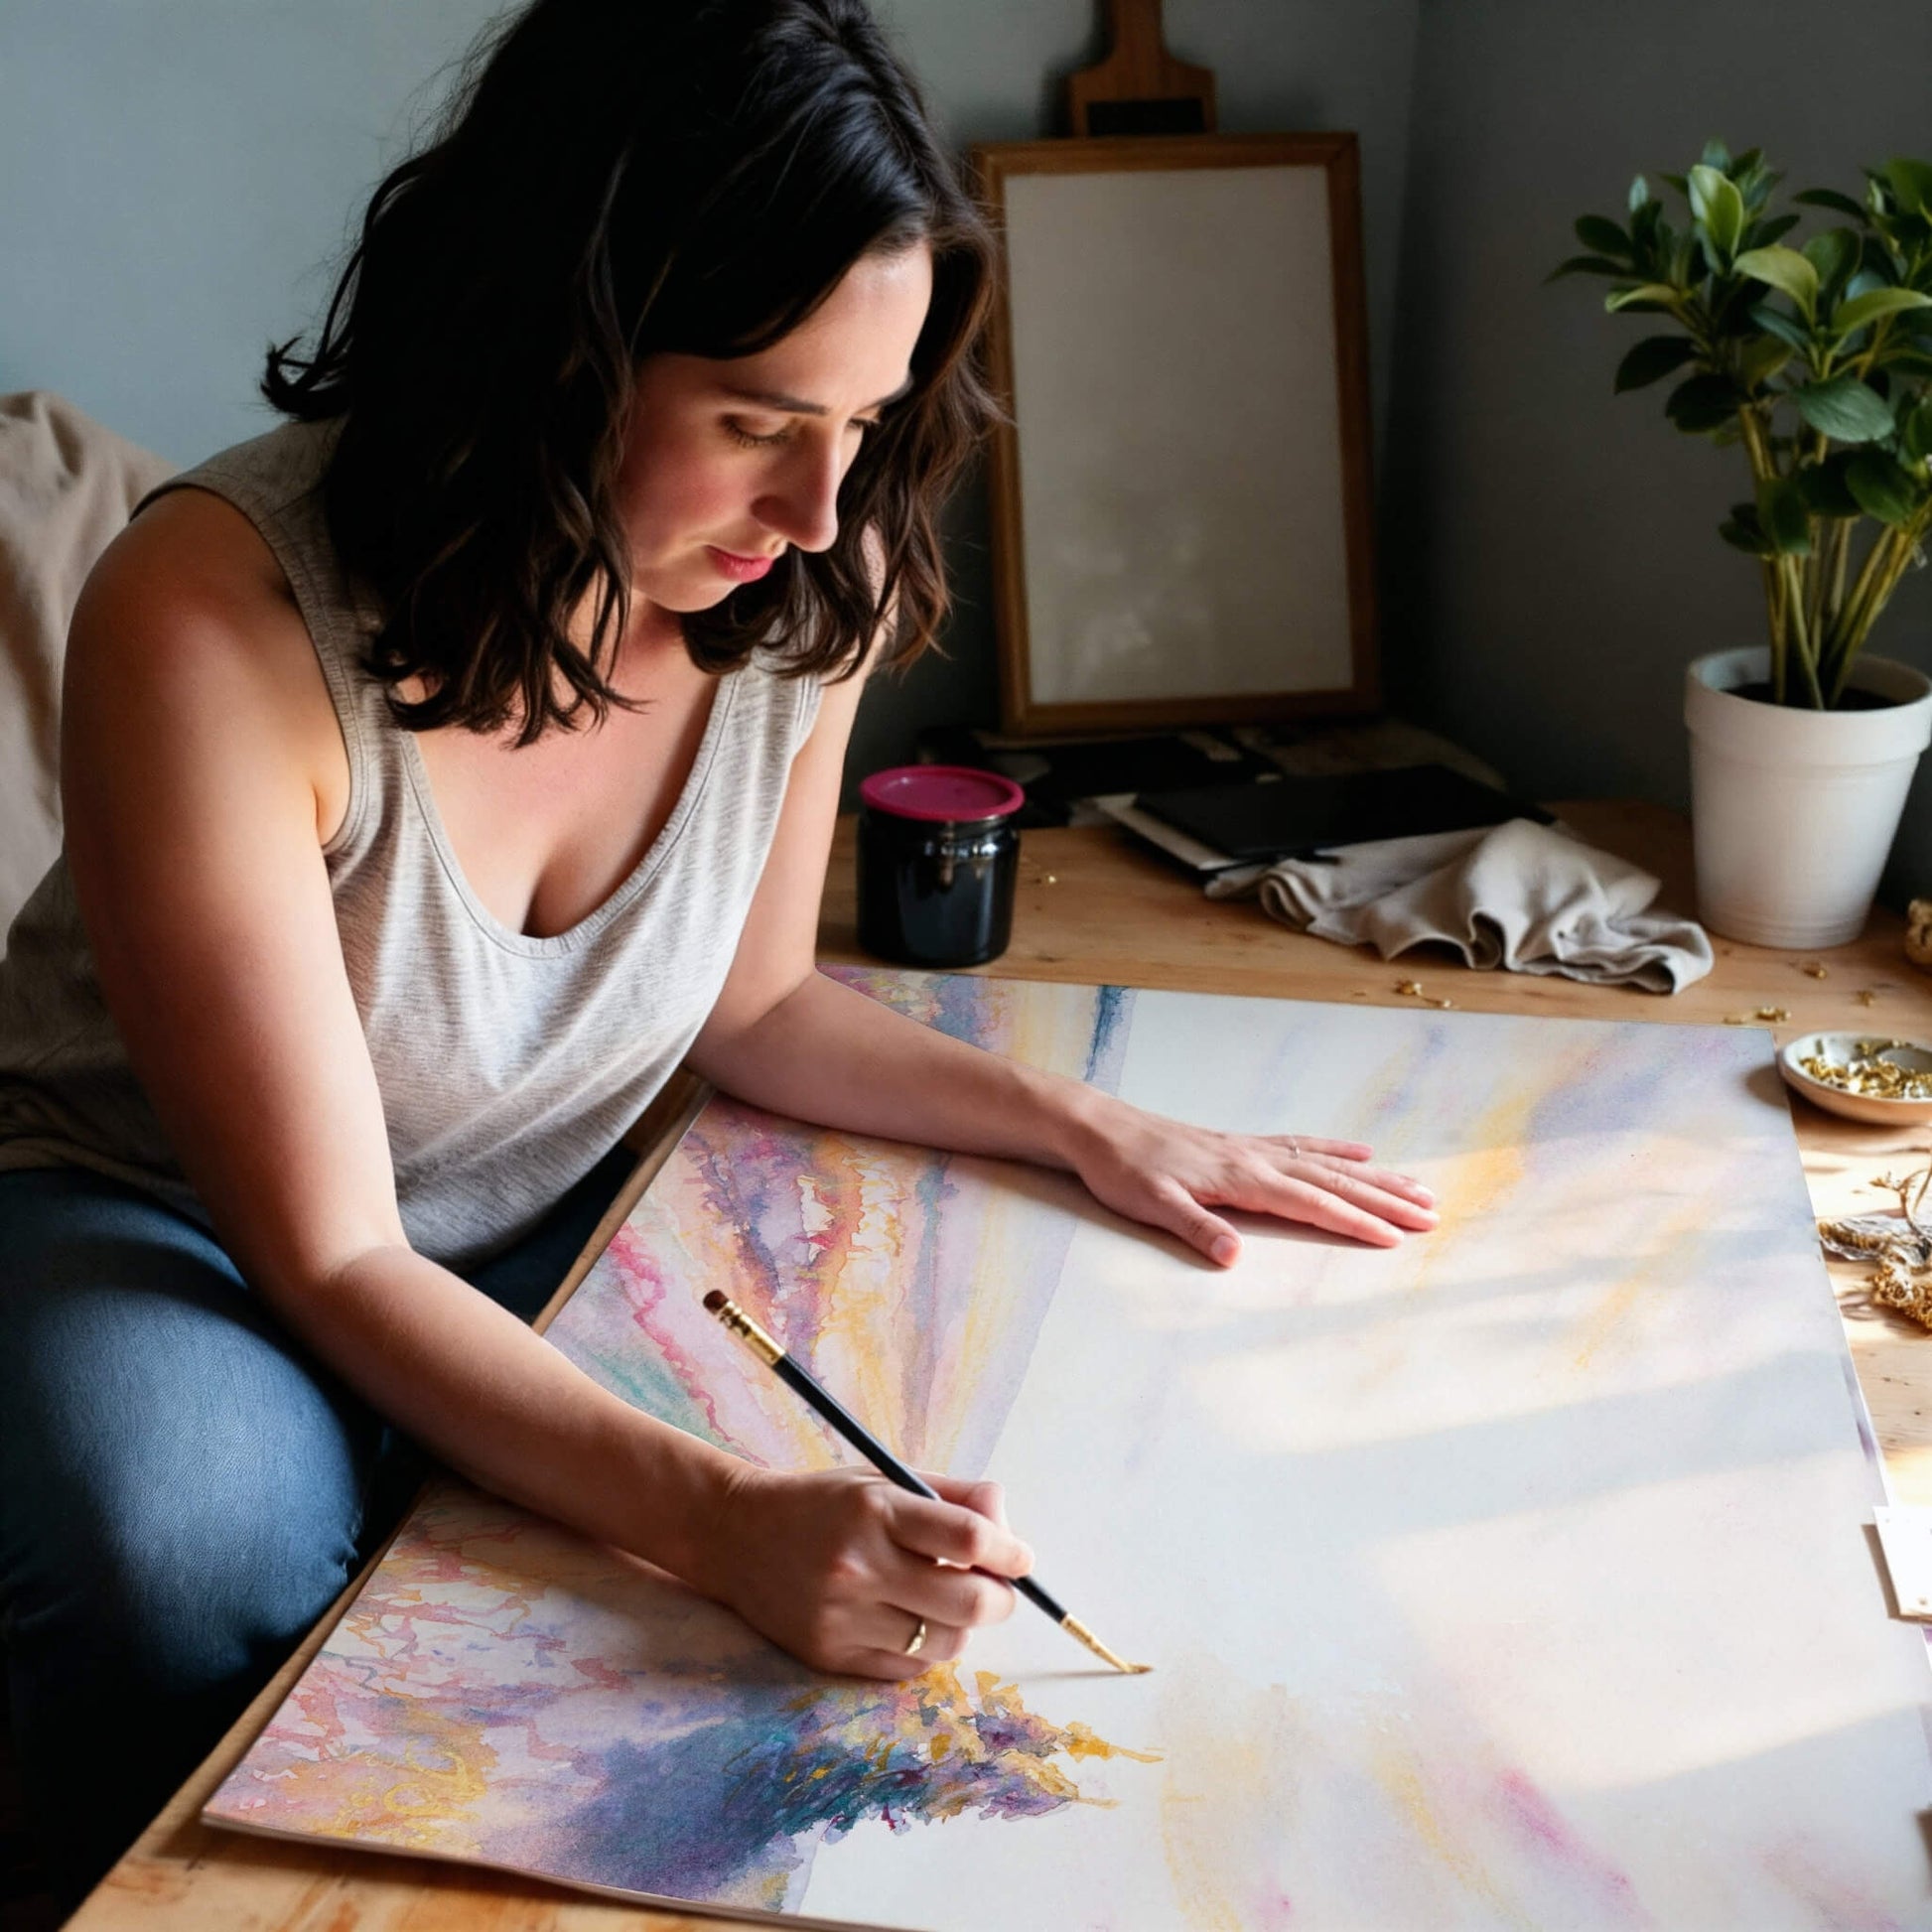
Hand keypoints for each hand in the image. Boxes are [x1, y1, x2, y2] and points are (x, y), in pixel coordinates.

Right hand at [699, 1464, 1032, 1678]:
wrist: (735, 1535)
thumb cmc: (823, 1504)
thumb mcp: (884, 1480)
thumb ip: (954, 1497)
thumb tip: (1008, 1529)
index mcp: (875, 1510)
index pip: (968, 1538)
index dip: (1010, 1552)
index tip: (1020, 1557)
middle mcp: (858, 1566)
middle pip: (968, 1602)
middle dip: (1001, 1598)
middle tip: (1000, 1588)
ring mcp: (842, 1617)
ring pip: (943, 1642)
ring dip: (962, 1625)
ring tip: (947, 1601)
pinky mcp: (829, 1656)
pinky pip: (908, 1668)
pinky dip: (925, 1649)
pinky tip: (911, 1621)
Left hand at [1064, 1092, 1436, 1265]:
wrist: (1100, 1129)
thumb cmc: (1123, 1171)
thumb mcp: (1150, 1205)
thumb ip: (1194, 1229)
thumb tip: (1232, 1257)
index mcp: (1241, 1178)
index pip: (1311, 1203)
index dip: (1355, 1221)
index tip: (1396, 1238)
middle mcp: (1257, 1159)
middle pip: (1335, 1181)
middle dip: (1385, 1199)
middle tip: (1433, 1215)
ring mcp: (1253, 1148)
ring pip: (1328, 1163)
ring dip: (1375, 1177)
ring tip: (1417, 1188)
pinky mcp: (1243, 1144)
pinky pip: (1303, 1145)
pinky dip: (1336, 1150)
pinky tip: (1361, 1153)